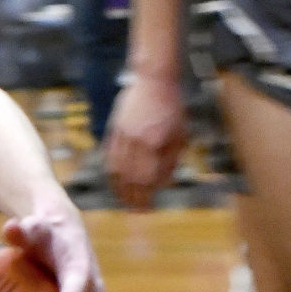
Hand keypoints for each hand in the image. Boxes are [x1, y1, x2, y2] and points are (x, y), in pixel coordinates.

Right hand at [105, 73, 185, 211]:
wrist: (153, 81)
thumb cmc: (172, 107)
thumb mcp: (180, 134)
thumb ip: (172, 159)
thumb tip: (163, 182)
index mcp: (156, 144)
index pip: (148, 179)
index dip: (146, 197)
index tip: (147, 209)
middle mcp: (136, 142)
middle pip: (130, 178)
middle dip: (132, 198)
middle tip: (134, 211)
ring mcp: (123, 136)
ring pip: (117, 170)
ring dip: (119, 189)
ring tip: (122, 201)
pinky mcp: (114, 130)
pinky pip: (110, 157)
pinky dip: (111, 173)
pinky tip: (114, 181)